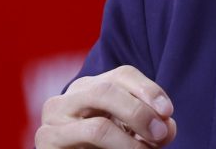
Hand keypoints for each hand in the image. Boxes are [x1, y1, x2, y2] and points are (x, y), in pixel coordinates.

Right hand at [35, 65, 177, 147]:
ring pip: (98, 125)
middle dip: (140, 112)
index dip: (149, 89)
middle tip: (160, 134)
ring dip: (129, 142)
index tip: (168, 111)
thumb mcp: (131, 133)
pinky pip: (87, 141)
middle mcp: (69, 98)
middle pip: (107, 91)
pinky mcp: (47, 142)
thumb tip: (167, 127)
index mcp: (91, 87)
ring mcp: (53, 120)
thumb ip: (151, 128)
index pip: (123, 74)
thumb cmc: (104, 147)